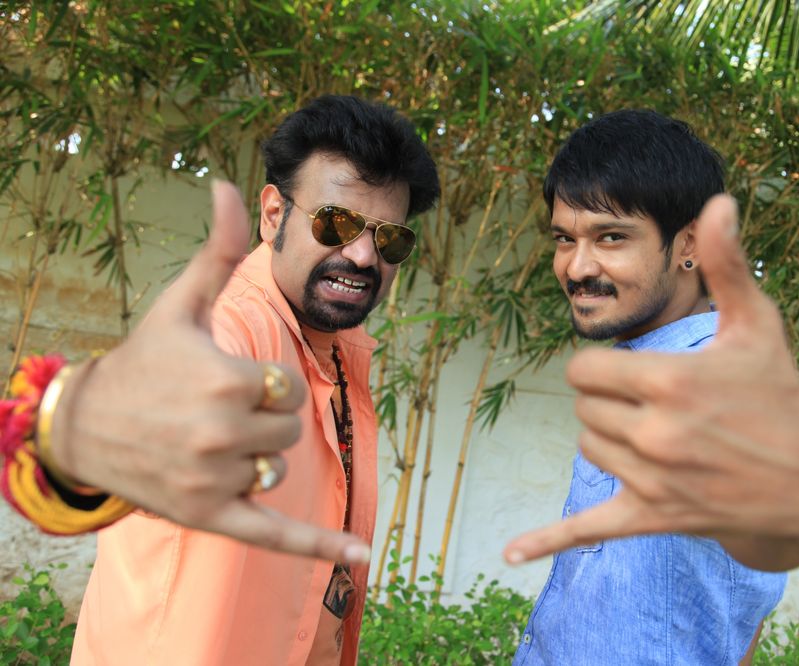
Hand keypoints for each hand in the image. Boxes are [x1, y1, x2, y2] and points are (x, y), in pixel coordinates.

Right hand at [49, 181, 370, 564]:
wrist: (85, 426)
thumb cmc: (144, 360)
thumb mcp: (181, 303)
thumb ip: (218, 252)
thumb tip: (230, 186)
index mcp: (226, 380)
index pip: (287, 390)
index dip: (263, 386)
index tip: (226, 384)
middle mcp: (222, 433)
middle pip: (287, 429)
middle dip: (261, 420)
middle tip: (213, 414)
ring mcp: (216, 479)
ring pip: (278, 467)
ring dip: (255, 457)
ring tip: (207, 445)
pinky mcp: (212, 517)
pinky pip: (277, 534)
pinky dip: (321, 547)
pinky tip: (363, 558)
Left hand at [504, 195, 798, 570]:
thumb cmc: (778, 395)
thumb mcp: (758, 324)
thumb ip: (729, 263)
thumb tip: (720, 201)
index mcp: (669, 380)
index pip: (584, 367)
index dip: (600, 367)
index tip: (629, 371)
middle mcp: (655, 432)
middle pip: (582, 406)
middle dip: (607, 400)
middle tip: (652, 404)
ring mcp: (651, 479)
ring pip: (587, 447)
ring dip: (607, 438)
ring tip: (656, 438)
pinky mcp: (651, 517)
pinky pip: (586, 530)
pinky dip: (547, 541)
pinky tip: (510, 555)